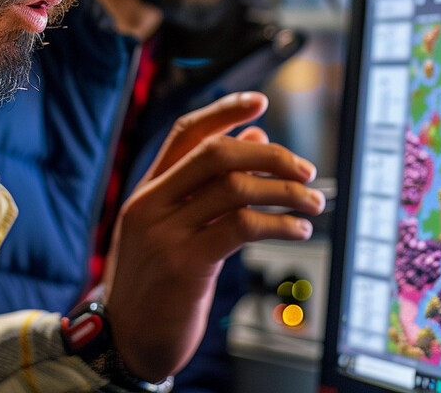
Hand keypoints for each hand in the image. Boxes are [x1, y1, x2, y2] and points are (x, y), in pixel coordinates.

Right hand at [101, 91, 324, 382]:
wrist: (127, 340)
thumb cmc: (157, 281)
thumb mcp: (176, 228)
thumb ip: (210, 187)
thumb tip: (256, 139)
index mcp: (148, 189)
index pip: (185, 132)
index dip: (224, 111)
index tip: (261, 101)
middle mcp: (152, 203)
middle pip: (215, 152)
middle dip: (269, 154)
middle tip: (305, 167)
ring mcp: (165, 233)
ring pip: (234, 187)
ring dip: (284, 190)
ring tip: (312, 202)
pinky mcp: (185, 265)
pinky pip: (241, 227)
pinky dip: (278, 223)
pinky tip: (297, 230)